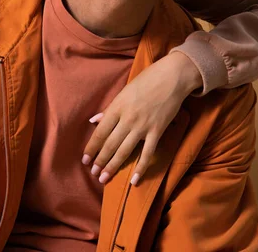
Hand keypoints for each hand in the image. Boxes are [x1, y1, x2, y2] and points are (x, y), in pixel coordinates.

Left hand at [82, 51, 201, 184]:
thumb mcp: (124, 92)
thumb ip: (109, 109)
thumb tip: (93, 121)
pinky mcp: (157, 131)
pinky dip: (141, 168)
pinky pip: (148, 153)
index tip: (85, 160)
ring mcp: (143, 126)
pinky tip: (134, 180)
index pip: (100, 132)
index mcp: (117, 107)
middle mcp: (127, 118)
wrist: (171, 77)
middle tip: (94, 174)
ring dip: (113, 166)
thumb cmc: (146, 81)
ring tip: (104, 179)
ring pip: (124, 151)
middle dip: (100, 161)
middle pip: (110, 144)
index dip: (91, 148)